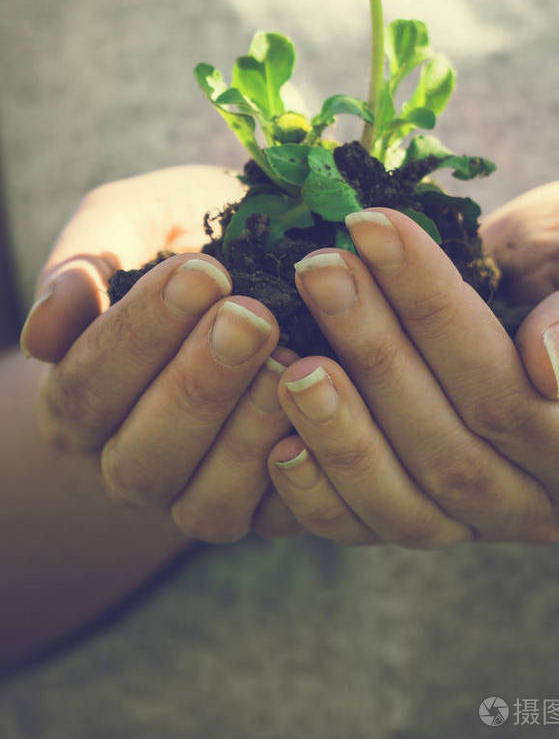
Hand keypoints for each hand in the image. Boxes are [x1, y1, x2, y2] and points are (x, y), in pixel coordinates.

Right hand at [21, 166, 301, 541]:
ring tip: (291, 358)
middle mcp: (131, 460)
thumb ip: (84, 261)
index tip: (204, 273)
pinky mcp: (270, 506)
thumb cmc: (190, 241)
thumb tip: (46, 329)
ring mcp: (199, 493)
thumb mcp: (133, 222)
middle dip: (198, 388)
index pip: (85, 388)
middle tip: (251, 318)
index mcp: (80, 399)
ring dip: (248, 433)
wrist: (273, 261)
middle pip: (139, 460)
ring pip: (205, 506)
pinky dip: (305, 471)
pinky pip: (278, 516)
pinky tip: (332, 406)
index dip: (140, 336)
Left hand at [262, 180, 558, 546]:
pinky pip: (364, 525)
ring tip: (283, 356)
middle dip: (374, 353)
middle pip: (446, 447)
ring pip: (401, 504)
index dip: (434, 313)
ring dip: (335, 430)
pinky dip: (313, 489)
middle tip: (317, 268)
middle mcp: (544, 503)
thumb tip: (546, 367)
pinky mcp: (424, 517)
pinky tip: (272, 430)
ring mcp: (479, 523)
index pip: (508, 391)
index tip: (372, 227)